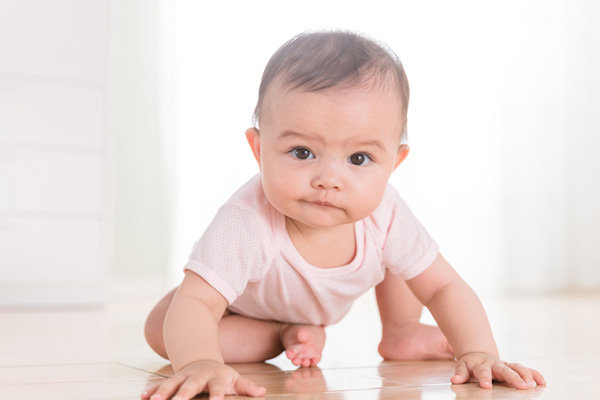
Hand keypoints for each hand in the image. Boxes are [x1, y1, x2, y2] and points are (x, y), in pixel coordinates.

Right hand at [141, 360, 265, 399]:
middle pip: (191, 385)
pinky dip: (151, 390)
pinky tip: (142, 397)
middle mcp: (198, 376)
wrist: (201, 359)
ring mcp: (183, 376)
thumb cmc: (220, 375)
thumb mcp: (234, 379)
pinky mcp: (172, 379)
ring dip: (163, 392)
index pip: (217, 388)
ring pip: (172, 383)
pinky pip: (160, 384)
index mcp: (215, 378)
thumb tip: (262, 392)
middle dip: (183, 394)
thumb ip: (246, 387)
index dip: (217, 395)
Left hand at [451, 352, 545, 389]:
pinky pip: (527, 369)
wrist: (479, 354)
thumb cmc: (471, 365)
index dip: (484, 378)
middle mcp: (495, 364)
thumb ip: (460, 374)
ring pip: (517, 367)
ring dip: (525, 375)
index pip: (482, 372)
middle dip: (513, 377)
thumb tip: (455, 380)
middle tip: (521, 385)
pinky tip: (542, 382)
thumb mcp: (462, 367)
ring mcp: (506, 365)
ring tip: (532, 384)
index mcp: (481, 365)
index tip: (486, 386)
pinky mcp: (514, 367)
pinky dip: (534, 374)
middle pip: (504, 369)